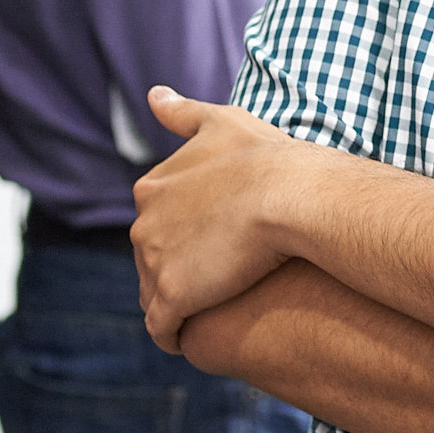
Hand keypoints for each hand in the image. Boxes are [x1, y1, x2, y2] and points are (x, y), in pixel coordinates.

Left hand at [134, 89, 308, 352]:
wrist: (290, 195)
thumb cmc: (265, 156)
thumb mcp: (221, 122)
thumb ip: (183, 113)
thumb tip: (153, 95)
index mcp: (152, 188)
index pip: (156, 222)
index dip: (184, 234)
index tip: (212, 242)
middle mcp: (143, 225)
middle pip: (151, 259)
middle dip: (175, 270)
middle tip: (214, 279)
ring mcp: (155, 264)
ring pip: (155, 294)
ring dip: (175, 303)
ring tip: (208, 311)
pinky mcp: (173, 298)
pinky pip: (164, 329)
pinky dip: (174, 335)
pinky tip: (191, 338)